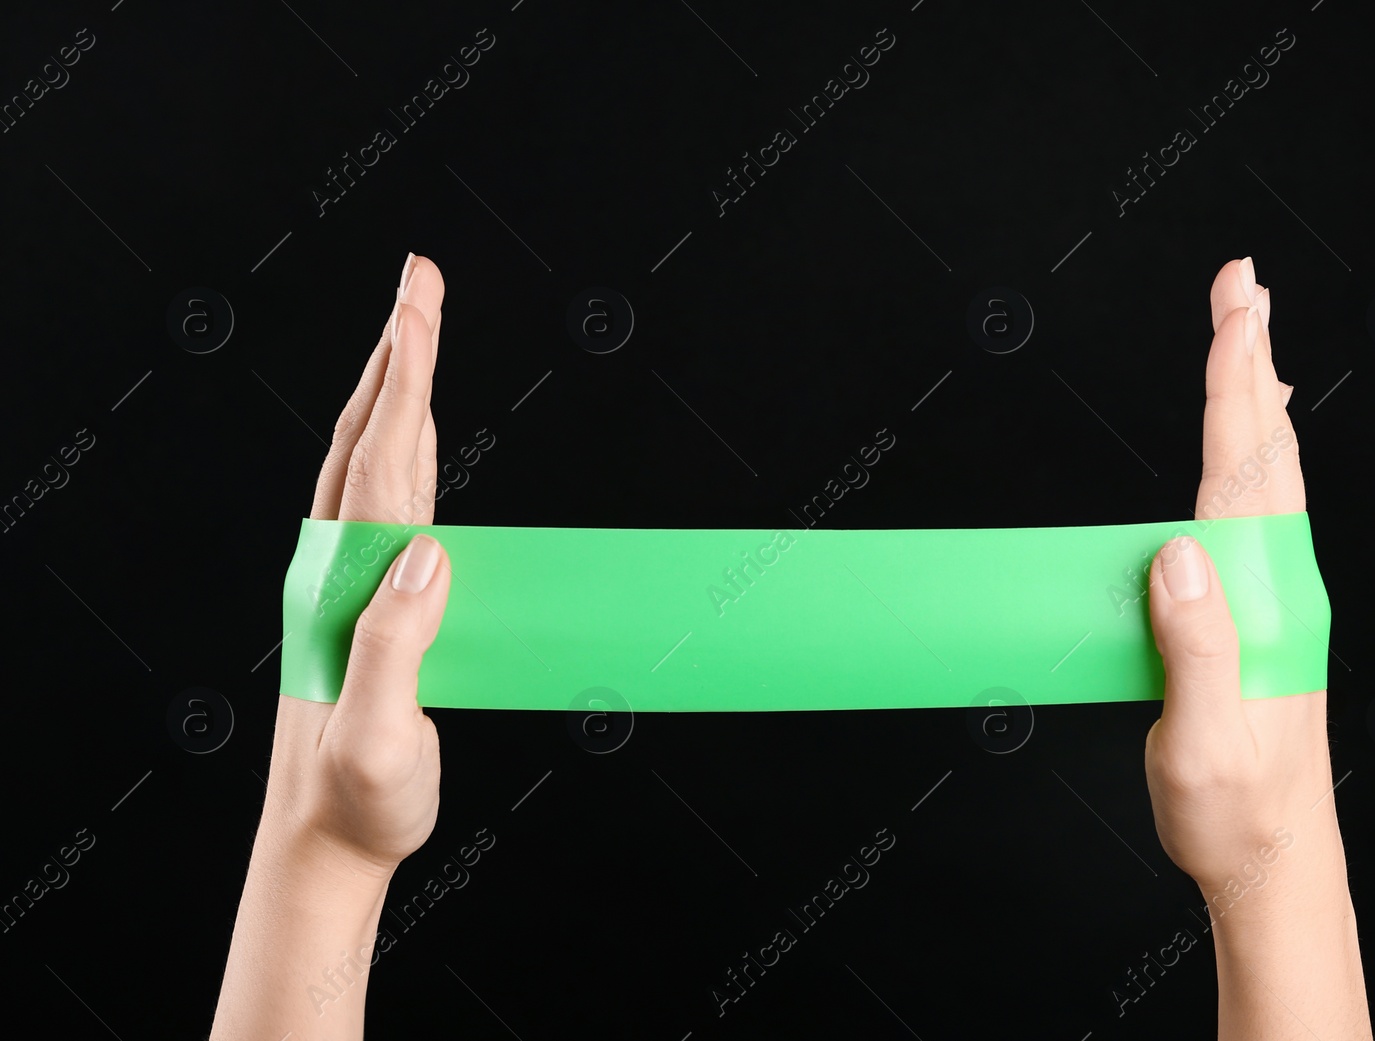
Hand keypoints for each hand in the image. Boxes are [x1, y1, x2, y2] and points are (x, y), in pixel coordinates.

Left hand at [265, 251, 452, 880]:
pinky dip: (401, 449)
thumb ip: (394, 646)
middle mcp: (335, 574)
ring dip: (394, 389)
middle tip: (419, 280)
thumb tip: (427, 551)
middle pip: (368, 439)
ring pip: (369, 464)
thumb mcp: (376, 737)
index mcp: (343, 590)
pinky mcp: (364, 606)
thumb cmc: (357, 800)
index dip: (404, 378)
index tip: (418, 305)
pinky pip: (385, 506)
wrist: (324, 843)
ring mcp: (346, 586)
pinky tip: (412, 439)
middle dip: (396, 351)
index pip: (381, 464)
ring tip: (415, 332)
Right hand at [1141, 258, 1369, 1038]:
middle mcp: (1280, 586)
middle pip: (1265, 451)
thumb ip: (1198, 644)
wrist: (1272, 860)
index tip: (1238, 307)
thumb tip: (1181, 549)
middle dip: (1251, 360)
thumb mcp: (1204, 736)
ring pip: (1267, 478)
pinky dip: (1251, 461)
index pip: (1247, 469)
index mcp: (1265, 599)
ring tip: (1252, 343)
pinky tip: (1251, 454)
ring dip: (1256, 401)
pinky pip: (1254, 518)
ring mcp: (1272, 600)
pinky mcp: (1255, 620)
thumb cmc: (1236, 808)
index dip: (1236, 382)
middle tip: (1245, 286)